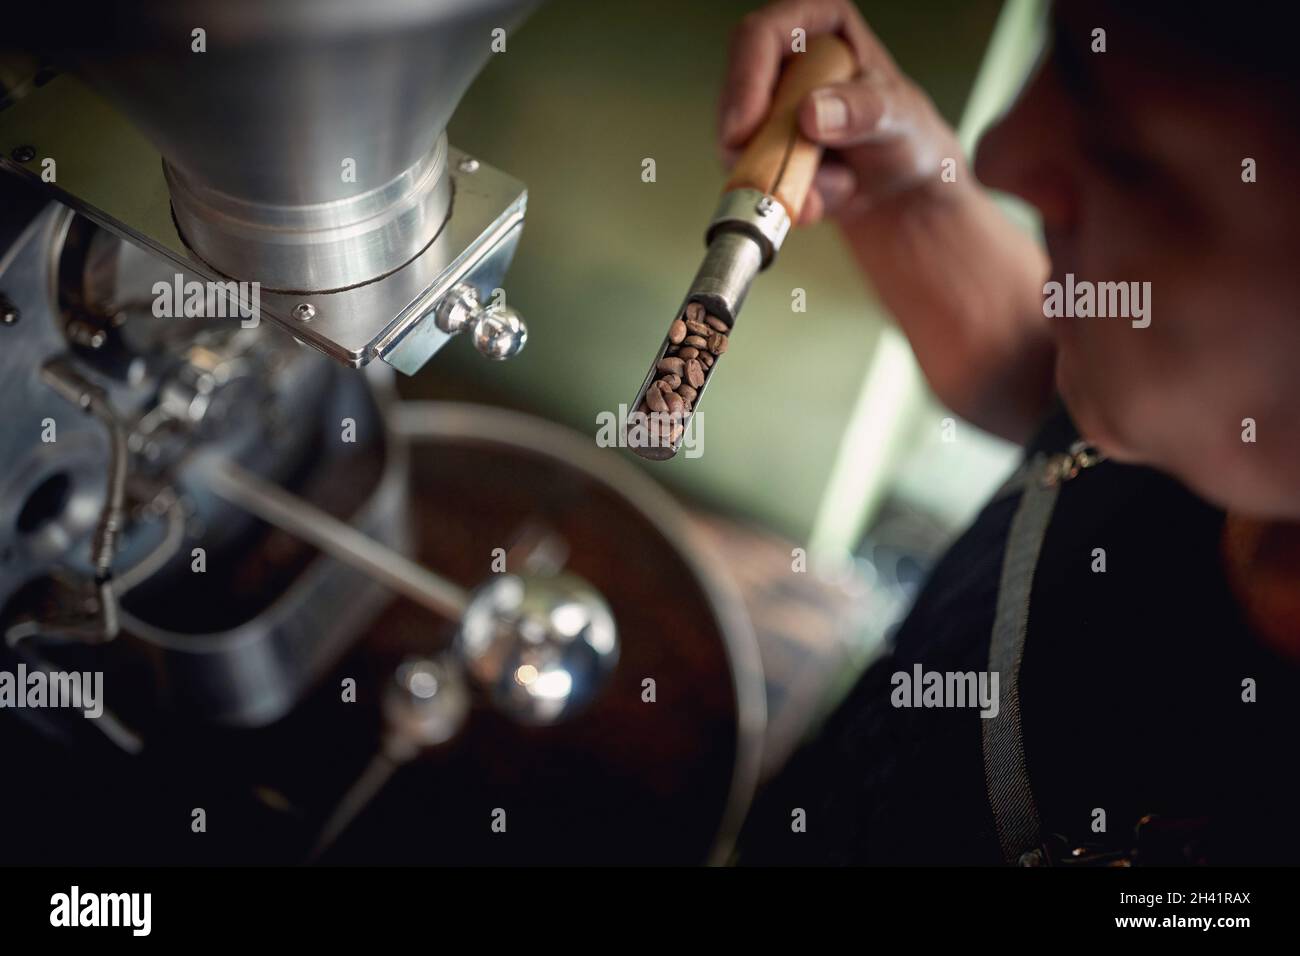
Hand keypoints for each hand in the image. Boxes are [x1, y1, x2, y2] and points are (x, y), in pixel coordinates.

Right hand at [716, 0, 1054, 441]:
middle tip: (743, 160)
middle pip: (751, 80)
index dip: (750, 64)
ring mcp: (796, 130)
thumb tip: (813, 118)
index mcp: (846, 44)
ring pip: (749, 138)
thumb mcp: (907, 136)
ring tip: (811, 202)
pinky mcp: (791, 175)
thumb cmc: (934, 171)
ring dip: (767, 173)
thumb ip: (867, 118)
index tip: (742, 121)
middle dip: (751, 127)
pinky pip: (762, 181)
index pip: (782, 22)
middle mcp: (815, 80)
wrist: (939, 234)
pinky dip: (783, 201)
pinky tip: (819, 212)